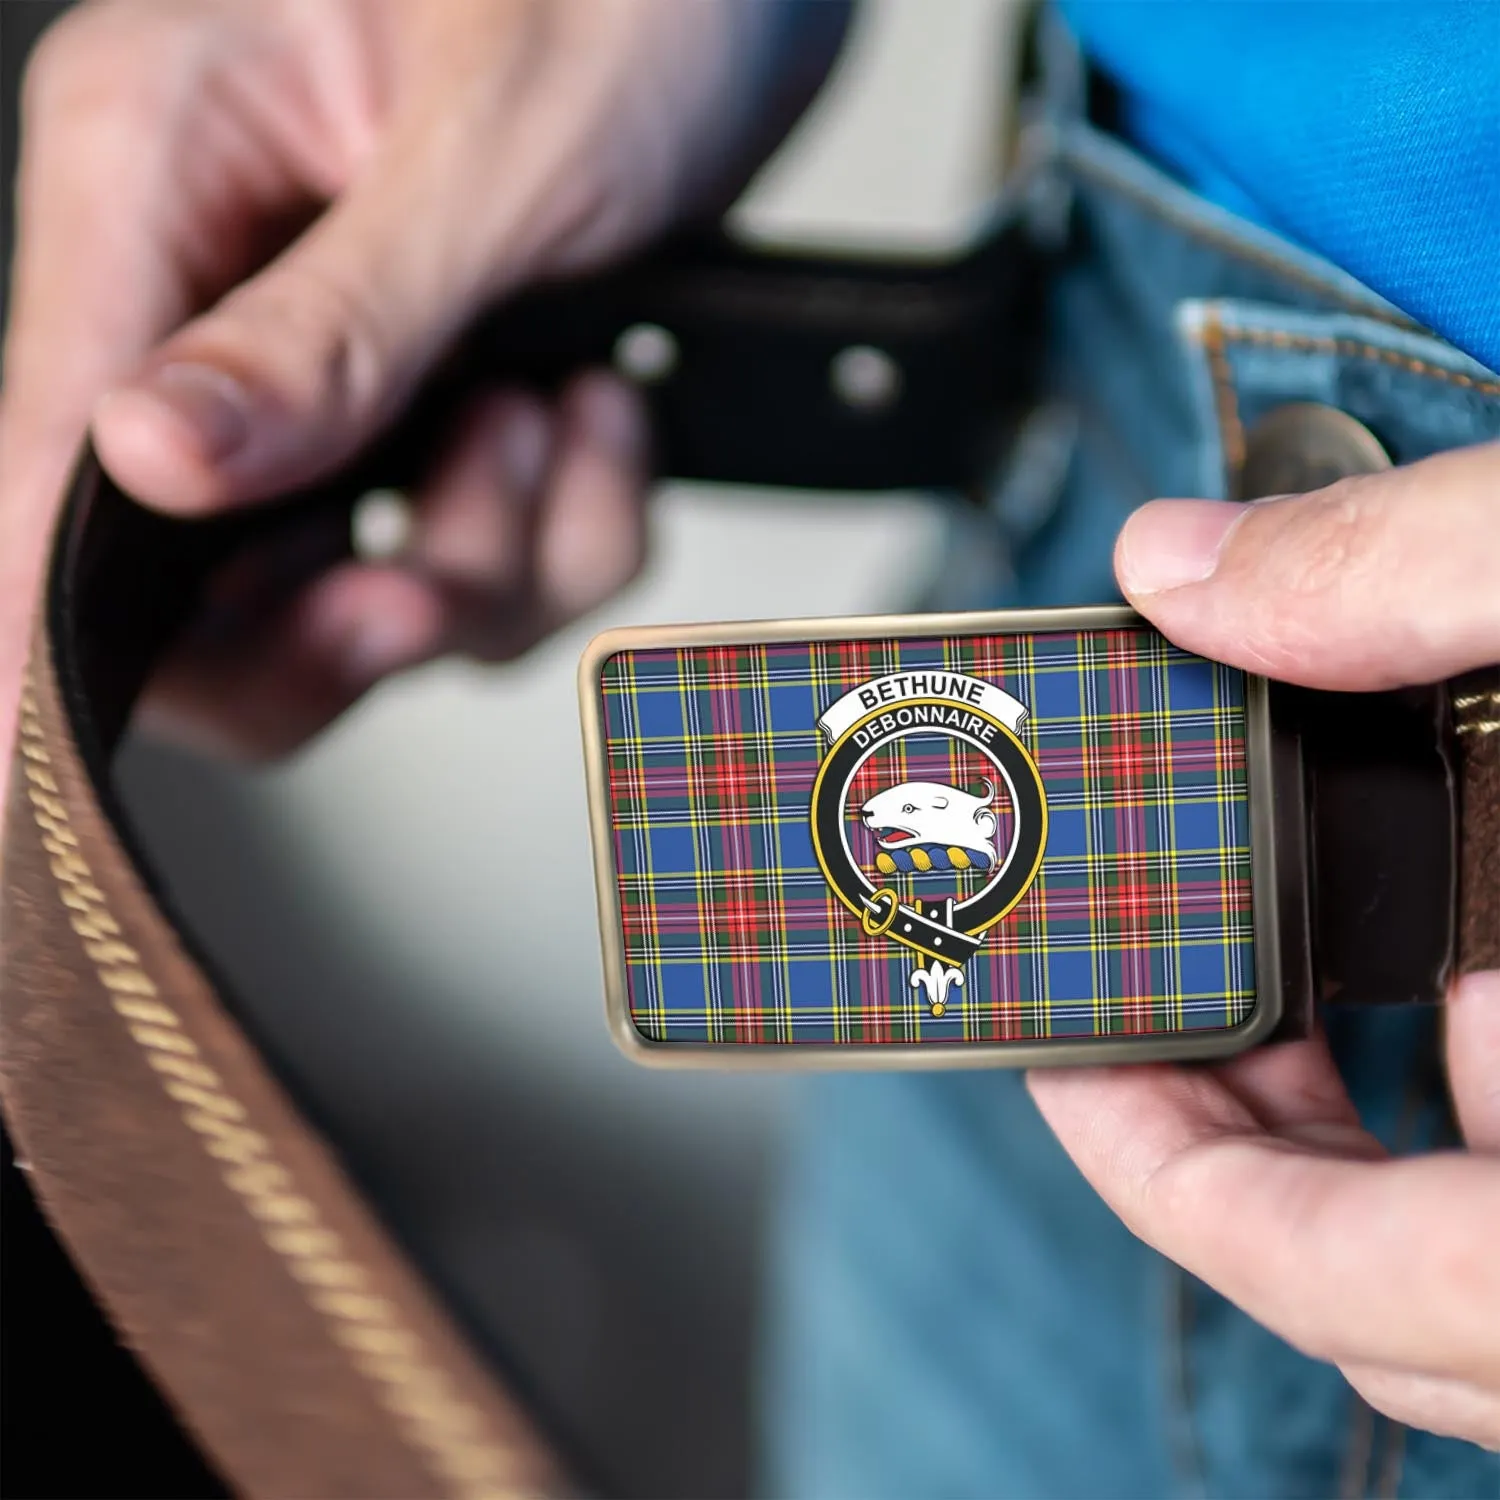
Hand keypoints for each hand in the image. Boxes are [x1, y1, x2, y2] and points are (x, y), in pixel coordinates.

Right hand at [0, 0, 843, 758]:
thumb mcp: (490, 154)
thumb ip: (327, 329)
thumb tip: (145, 461)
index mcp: (161, 170)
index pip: (47, 442)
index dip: (35, 620)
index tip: (22, 759)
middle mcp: (223, 285)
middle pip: (205, 581)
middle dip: (354, 613)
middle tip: (438, 588)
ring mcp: (338, 367)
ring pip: (377, 591)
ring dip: (503, 551)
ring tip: (563, 414)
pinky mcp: (439, 415)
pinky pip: (498, 561)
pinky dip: (577, 527)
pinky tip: (605, 414)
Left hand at [1030, 442, 1499, 1448]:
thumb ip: (1424, 572)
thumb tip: (1187, 562)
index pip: (1368, 1282)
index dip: (1180, 1183)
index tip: (1061, 1061)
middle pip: (1394, 1286)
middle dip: (1241, 1136)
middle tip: (1130, 1000)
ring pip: (1469, 1255)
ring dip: (1346, 1121)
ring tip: (1250, 979)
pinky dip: (1454, 1098)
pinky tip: (1431, 974)